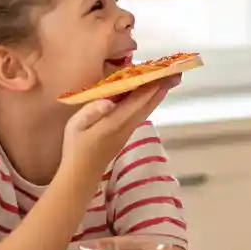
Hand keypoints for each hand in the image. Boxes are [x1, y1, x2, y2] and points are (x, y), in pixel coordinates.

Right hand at [61, 78, 177, 180]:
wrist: (81, 176)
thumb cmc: (75, 148)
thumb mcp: (76, 127)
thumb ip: (91, 112)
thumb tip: (109, 101)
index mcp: (114, 123)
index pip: (136, 102)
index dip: (150, 87)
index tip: (162, 74)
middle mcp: (126, 127)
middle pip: (147, 105)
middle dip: (160, 89)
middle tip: (175, 75)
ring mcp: (127, 132)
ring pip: (146, 111)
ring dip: (156, 96)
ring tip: (165, 82)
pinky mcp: (125, 135)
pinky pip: (140, 115)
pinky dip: (147, 103)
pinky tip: (148, 97)